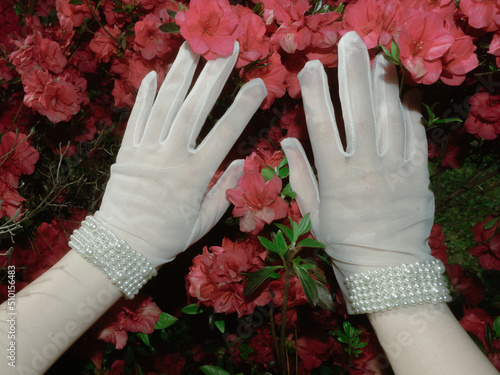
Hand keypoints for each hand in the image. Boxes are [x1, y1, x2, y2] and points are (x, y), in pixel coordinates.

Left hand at [96, 42, 266, 266]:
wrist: (122, 246)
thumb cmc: (168, 237)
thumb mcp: (204, 221)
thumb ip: (225, 190)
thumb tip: (241, 161)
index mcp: (194, 176)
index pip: (224, 134)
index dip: (242, 107)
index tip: (257, 84)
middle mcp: (170, 158)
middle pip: (193, 110)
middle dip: (212, 77)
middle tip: (225, 51)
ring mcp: (145, 152)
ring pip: (164, 107)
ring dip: (179, 76)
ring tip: (191, 49)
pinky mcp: (126, 153)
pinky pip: (136, 120)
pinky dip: (143, 97)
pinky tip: (152, 76)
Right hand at [281, 32, 436, 312]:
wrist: (386, 267)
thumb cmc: (342, 241)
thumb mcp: (313, 213)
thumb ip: (300, 175)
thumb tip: (287, 141)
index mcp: (336, 179)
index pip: (322, 128)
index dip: (316, 95)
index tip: (311, 68)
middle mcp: (366, 169)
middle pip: (358, 113)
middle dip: (352, 73)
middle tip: (349, 42)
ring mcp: (395, 170)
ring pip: (390, 118)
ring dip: (384, 82)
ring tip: (379, 54)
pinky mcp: (418, 175)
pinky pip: (416, 136)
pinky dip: (411, 110)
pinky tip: (406, 88)